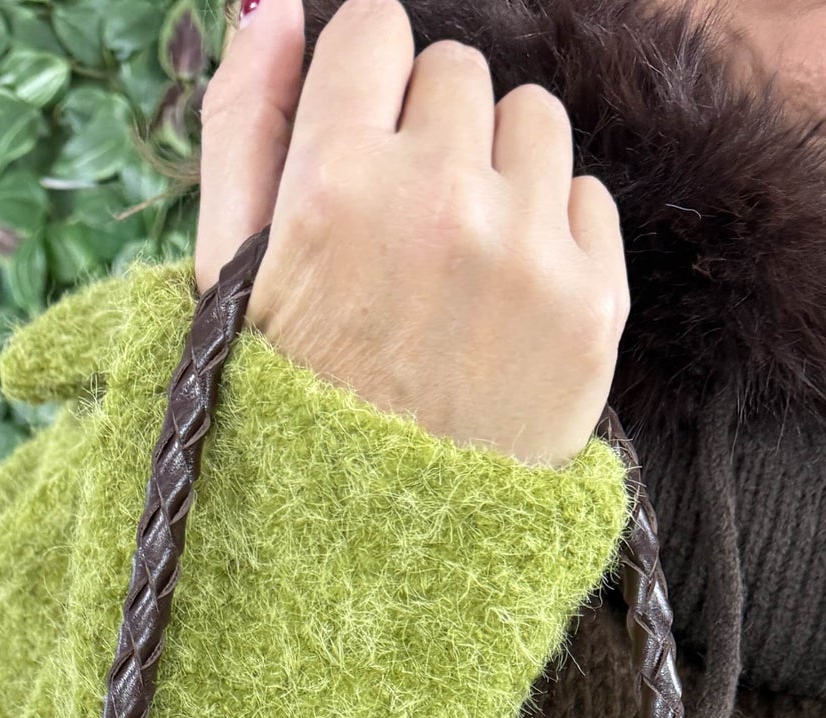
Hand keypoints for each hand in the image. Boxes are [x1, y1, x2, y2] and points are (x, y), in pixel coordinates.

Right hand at [196, 0, 628, 468]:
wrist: (380, 555)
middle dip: (431, 131)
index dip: (366, 86)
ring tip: (459, 265)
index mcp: (333, 185)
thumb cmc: (291, 410)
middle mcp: (438, 204)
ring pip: (533, 120)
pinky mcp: (594, 306)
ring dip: (500, 171)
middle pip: (457, 71)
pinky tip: (505, 309)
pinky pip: (589, 199)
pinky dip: (554, 238)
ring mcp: (527, 255)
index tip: (362, 147)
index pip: (376, 28)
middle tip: (406, 233)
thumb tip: (272, 5)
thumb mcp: (231, 276)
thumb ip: (243, 123)